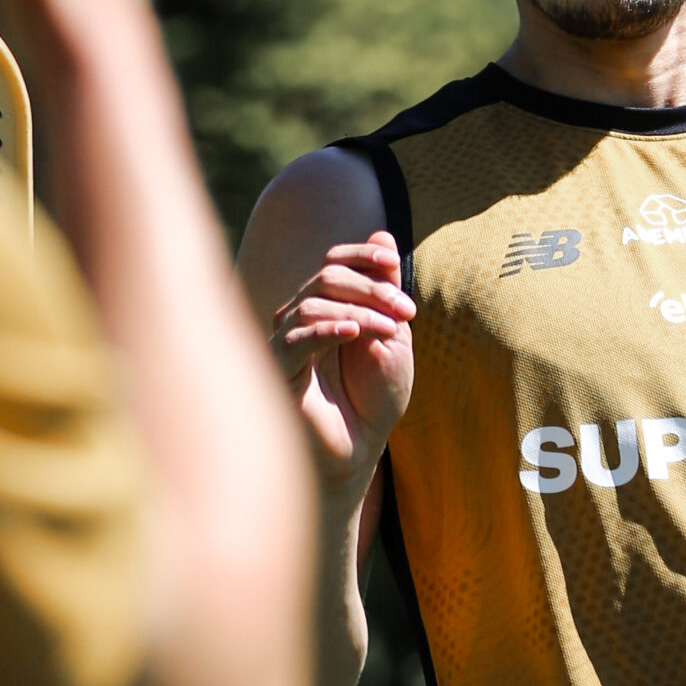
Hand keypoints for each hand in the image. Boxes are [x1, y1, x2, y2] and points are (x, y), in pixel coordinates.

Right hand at [270, 234, 414, 488]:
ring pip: (312, 304)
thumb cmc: (374, 399)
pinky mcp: (279, 372)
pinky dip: (327, 329)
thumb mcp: (392, 340)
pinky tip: (356, 332)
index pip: (334, 262)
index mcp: (326, 307)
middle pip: (326, 277)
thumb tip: (383, 234)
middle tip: (406, 311)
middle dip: (371, 287)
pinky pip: (294, 339)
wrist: (358, 451)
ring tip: (389, 329)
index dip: (362, 255)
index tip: (394, 263)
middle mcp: (299, 319)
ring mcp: (286, 343)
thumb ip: (385, 292)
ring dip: (357, 310)